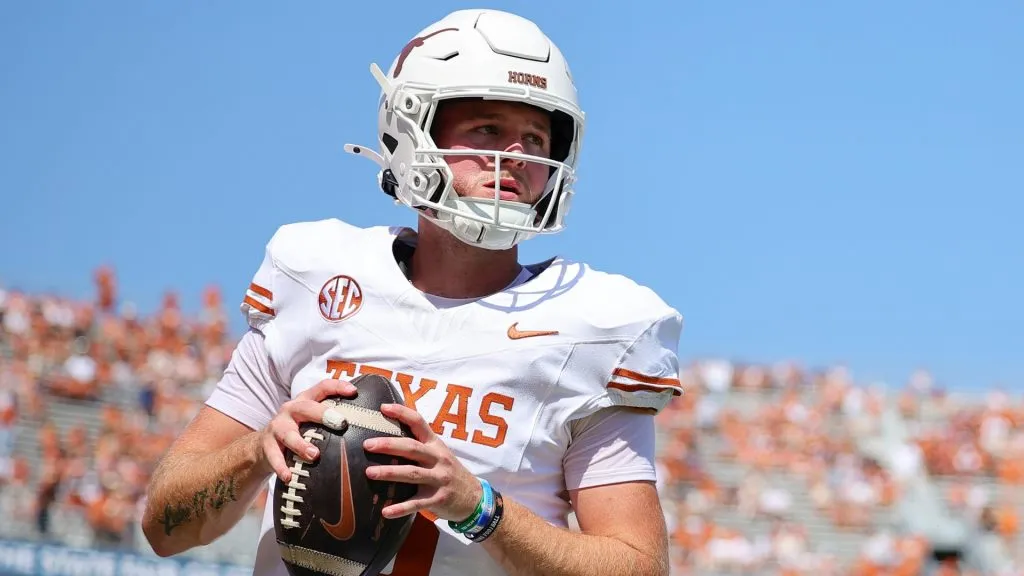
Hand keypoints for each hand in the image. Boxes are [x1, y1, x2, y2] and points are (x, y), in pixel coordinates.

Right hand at [260, 378, 356, 483]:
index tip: (354, 392)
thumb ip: (331, 418)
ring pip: (289, 434)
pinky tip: (288, 476)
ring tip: (313, 455)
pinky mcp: (267, 445)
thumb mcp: (311, 420)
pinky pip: (274, 456)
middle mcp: (291, 410)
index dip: (337, 387)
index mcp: (305, 400)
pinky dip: (281, 467)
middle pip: (306, 408)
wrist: (263, 444)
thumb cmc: (298, 430)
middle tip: (341, 424)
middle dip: (323, 414)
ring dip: (301, 445)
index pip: (322, 387)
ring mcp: (277, 427)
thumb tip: (367, 423)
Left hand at [363, 403, 481, 521]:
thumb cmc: (449, 472)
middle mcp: (438, 459)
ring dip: (390, 473)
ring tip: (369, 472)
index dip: (402, 413)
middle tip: (368, 444)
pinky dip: (401, 508)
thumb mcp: (439, 454)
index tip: (383, 408)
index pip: (419, 423)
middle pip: (412, 448)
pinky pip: (417, 504)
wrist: (474, 497)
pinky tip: (386, 511)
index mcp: (435, 444)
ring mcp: (439, 479)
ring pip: (412, 474)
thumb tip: (386, 438)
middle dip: (389, 445)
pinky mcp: (438, 499)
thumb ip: (419, 446)